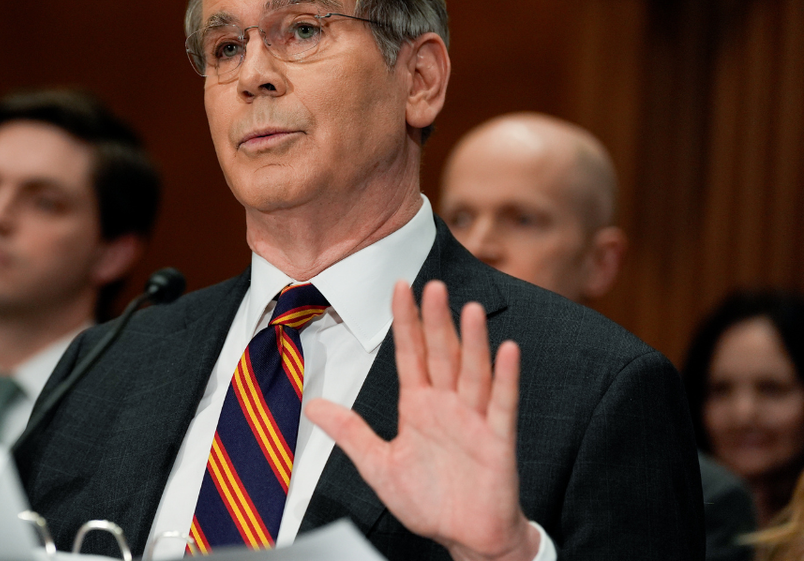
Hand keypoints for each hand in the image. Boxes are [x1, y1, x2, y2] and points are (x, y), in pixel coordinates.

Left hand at [306, 280, 538, 560]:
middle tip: (432, 285)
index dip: (405, 321)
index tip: (399, 286)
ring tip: (469, 308)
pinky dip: (505, 377)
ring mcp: (474, 419)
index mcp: (419, 406)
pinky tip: (507, 350)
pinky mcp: (497, 440)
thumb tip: (314, 406)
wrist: (464, 536)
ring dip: (473, 340)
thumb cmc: (428, 500)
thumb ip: (350, 432)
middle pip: (442, 354)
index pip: (411, 354)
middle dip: (436, 320)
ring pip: (473, 371)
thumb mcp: (378, 464)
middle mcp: (447, 405)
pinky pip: (502, 404)